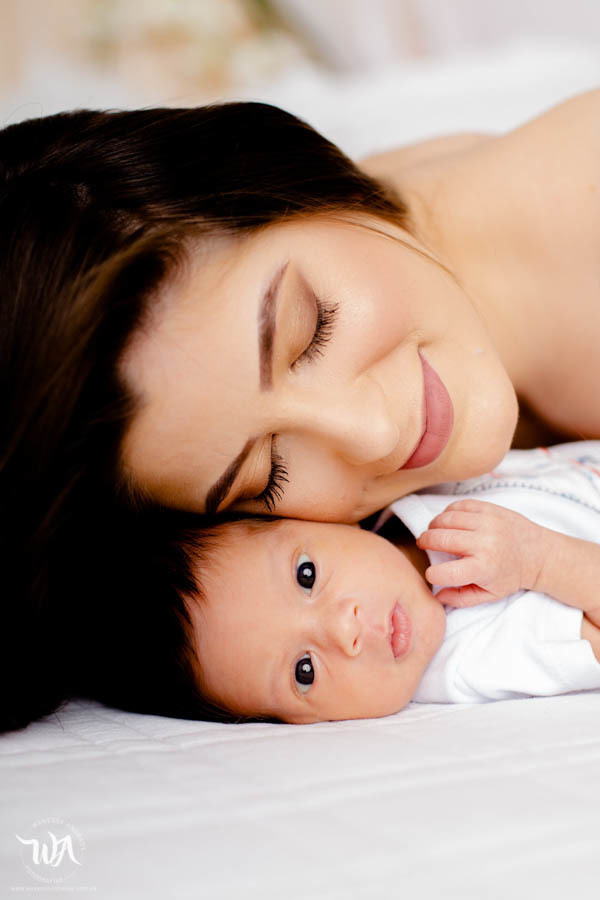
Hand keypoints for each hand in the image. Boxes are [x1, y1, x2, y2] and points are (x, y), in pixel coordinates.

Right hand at [416, 499, 544, 606]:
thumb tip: (437, 596)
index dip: (432, 574)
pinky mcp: (490, 509)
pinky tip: (449, 522)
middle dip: (425, 542)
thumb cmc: (511, 576)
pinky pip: (459, 505)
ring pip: (446, 518)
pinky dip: (448, 512)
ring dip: (434, 525)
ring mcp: (487, 523)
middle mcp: (484, 543)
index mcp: (483, 568)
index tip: (433, 574)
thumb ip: (461, 598)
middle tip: (424, 545)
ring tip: (435, 532)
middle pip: (439, 539)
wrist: (539, 554)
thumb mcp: (489, 595)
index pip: (443, 572)